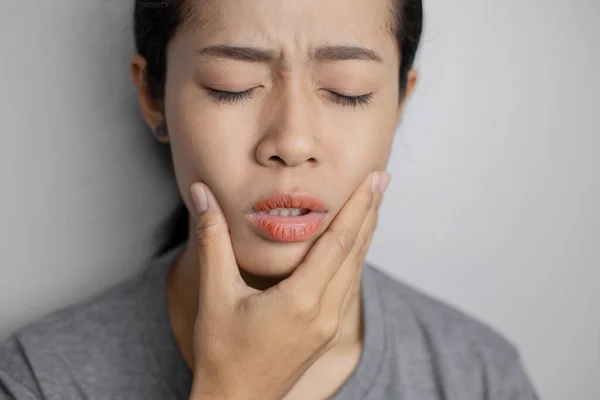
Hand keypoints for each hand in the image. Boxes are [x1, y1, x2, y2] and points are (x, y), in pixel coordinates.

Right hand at [188, 171, 388, 399]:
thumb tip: (203, 194)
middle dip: (370, 212)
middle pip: (356, 252)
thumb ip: (213, 239)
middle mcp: (324, 312)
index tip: (373, 178)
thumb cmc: (222, 353)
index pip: (338, 242)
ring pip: (356, 269)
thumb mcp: (214, 294)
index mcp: (301, 300)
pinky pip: (349, 286)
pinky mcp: (327, 332)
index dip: (358, 207)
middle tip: (382, 178)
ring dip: (366, 234)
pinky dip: (355, 258)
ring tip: (374, 204)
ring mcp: (329, 324)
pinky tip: (355, 246)